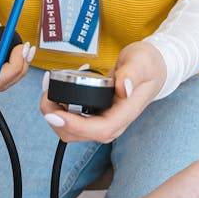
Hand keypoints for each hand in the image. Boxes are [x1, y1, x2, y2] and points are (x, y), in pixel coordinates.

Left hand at [39, 41, 165, 142]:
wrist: (153, 69)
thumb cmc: (148, 65)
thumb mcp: (142, 62)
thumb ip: (133, 73)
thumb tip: (123, 88)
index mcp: (126, 113)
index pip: (100, 130)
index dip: (75, 126)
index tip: (55, 113)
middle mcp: (113, 122)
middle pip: (79, 135)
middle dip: (57, 120)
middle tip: (45, 95)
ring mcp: (103, 120)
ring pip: (72, 131)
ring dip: (54, 115)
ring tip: (48, 90)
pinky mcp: (95, 115)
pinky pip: (72, 120)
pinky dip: (59, 108)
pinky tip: (55, 91)